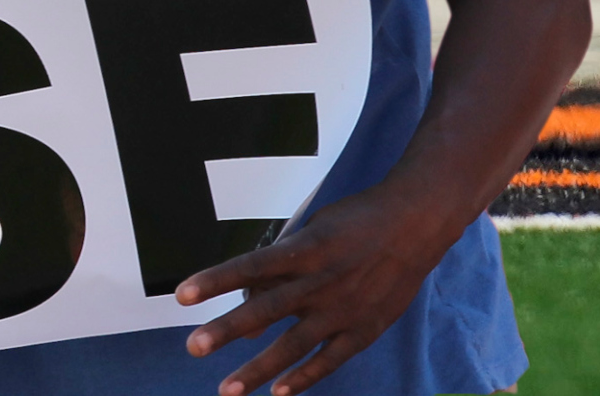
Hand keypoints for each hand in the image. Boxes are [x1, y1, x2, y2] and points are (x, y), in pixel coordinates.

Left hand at [174, 181, 452, 395]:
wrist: (417, 222)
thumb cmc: (357, 221)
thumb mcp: (315, 229)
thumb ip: (283, 265)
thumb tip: (249, 305)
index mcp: (305, 248)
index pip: (250, 266)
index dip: (215, 280)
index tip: (182, 294)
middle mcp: (321, 280)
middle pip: (266, 309)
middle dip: (226, 330)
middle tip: (193, 346)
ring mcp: (343, 308)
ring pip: (293, 344)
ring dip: (257, 369)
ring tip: (226, 389)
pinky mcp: (365, 328)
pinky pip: (329, 359)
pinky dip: (304, 377)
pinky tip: (279, 393)